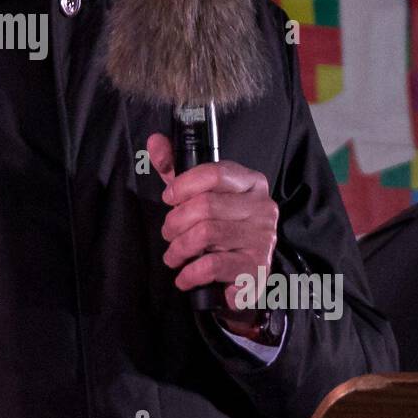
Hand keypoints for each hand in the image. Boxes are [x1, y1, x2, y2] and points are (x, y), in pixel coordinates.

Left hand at [147, 132, 278, 332]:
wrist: (243, 275)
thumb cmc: (219, 227)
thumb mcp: (197, 194)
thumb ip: (175, 167)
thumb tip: (154, 141)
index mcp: (251, 183)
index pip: (214, 173)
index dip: (183, 185)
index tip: (169, 198)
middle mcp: (263, 207)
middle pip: (205, 205)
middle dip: (175, 222)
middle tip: (168, 232)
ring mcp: (262, 238)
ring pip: (205, 234)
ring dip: (179, 247)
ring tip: (173, 255)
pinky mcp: (255, 267)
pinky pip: (212, 265)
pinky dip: (190, 272)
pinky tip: (184, 276)